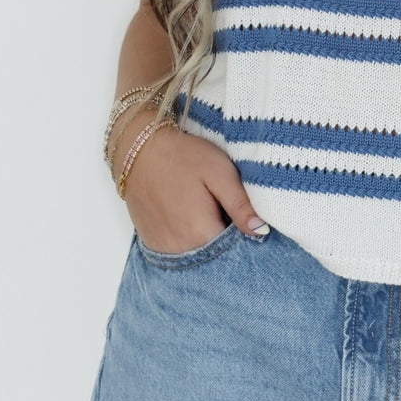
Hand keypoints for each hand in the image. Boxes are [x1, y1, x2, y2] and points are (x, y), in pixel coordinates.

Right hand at [116, 115, 266, 255]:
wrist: (139, 149)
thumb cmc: (183, 156)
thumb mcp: (220, 173)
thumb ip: (240, 205)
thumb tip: (260, 231)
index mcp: (202, 233)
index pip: (236, 248)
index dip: (242, 231)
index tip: (239, 212)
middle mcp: (181, 247)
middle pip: (216, 252)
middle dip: (224, 234)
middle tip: (220, 204)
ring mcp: (163, 247)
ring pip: (197, 252)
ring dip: (205, 237)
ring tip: (202, 207)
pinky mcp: (152, 242)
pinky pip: (178, 249)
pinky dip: (187, 238)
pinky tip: (186, 214)